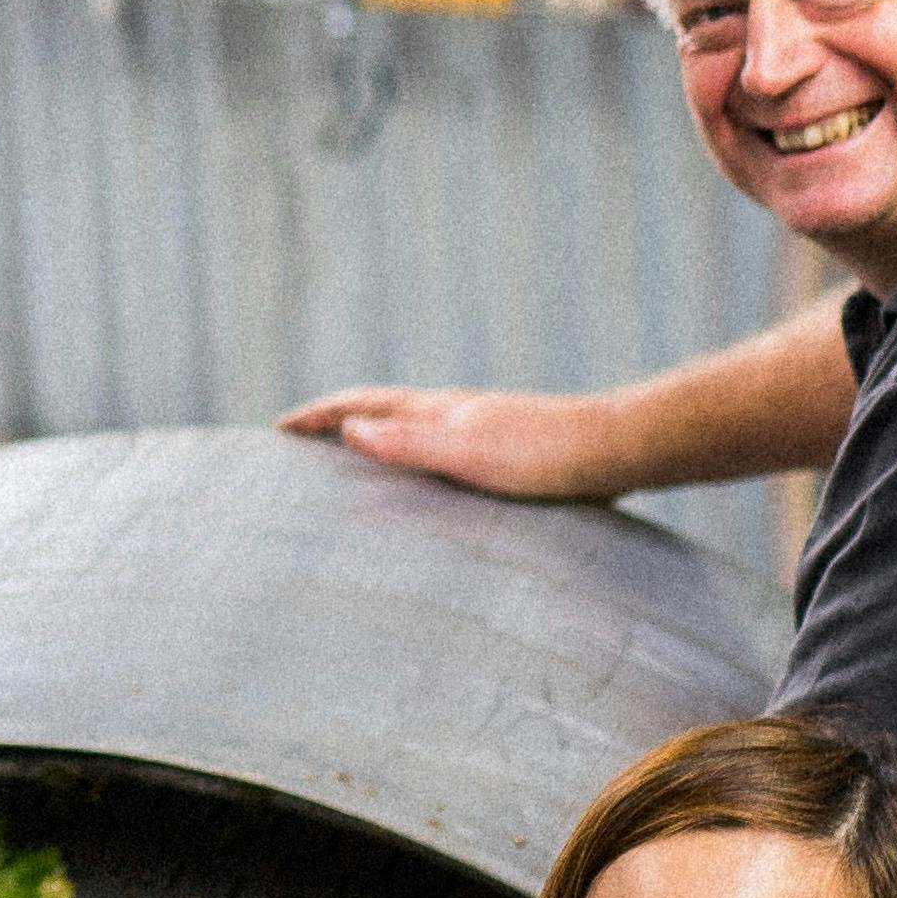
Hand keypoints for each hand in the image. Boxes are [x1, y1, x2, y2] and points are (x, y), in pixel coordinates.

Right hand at [279, 384, 613, 499]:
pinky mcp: (504, 455)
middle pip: (382, 413)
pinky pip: (439, 456)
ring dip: (375, 444)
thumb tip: (347, 428)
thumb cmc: (544, 455)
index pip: (362, 405)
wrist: (616, 450)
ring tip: (351, 470)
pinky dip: (413, 464)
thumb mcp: (467, 452)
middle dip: (338, 425)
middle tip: (301, 446)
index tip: (279, 428)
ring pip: (412, 434)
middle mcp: (454, 414)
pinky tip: (427, 492)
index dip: (319, 416)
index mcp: (438, 411)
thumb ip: (408, 441)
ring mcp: (480, 432)